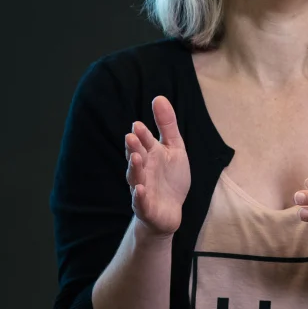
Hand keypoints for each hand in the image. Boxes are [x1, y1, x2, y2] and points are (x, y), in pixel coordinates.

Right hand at [125, 96, 191, 236]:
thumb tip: (159, 97)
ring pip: (135, 178)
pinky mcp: (146, 207)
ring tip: (135, 158)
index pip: (144, 142)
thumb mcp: (174, 148)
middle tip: (131, 136)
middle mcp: (143, 170)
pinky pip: (141, 202)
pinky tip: (140, 190)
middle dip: (133, 148)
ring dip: (134, 168)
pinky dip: (140, 196)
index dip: (142, 135)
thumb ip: (167, 125)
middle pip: (136, 158)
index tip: (138, 125)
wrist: (169, 211)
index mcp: (149, 155)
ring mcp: (142, 188)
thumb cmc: (170, 178)